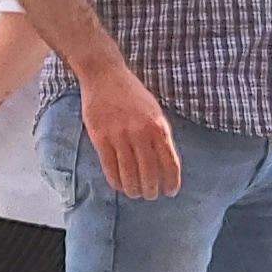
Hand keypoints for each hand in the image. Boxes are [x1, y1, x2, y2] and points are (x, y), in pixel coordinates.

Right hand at [76, 62, 181, 199]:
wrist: (105, 76)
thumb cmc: (132, 94)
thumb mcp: (154, 111)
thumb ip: (159, 135)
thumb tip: (165, 164)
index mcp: (158, 127)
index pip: (170, 163)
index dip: (171, 182)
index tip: (170, 192)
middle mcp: (140, 132)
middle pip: (149, 172)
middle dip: (151, 189)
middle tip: (150, 196)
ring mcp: (119, 135)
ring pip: (129, 172)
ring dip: (133, 189)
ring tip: (135, 193)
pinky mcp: (100, 137)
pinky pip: (109, 166)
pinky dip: (115, 180)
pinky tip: (118, 185)